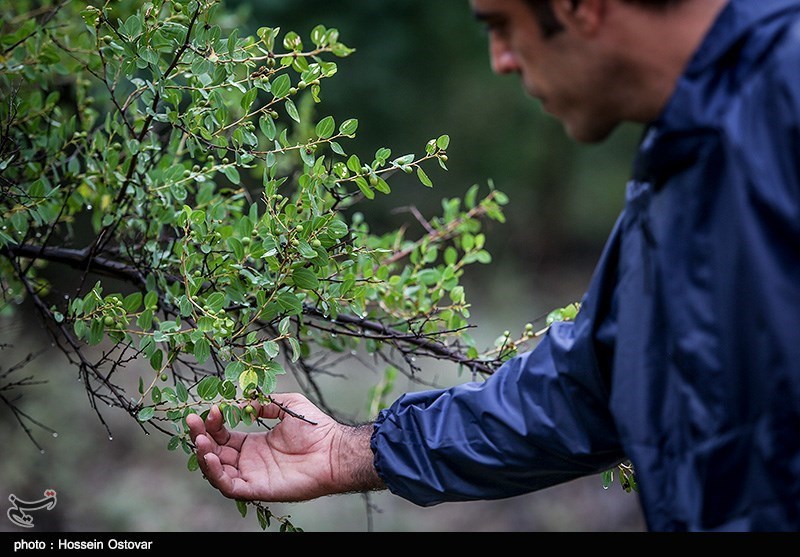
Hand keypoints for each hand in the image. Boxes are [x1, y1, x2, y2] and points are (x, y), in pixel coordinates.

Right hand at [186, 393, 382, 501]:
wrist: (333, 450)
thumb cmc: (316, 429)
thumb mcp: (288, 405)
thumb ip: (265, 402)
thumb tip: (243, 400)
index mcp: (254, 444)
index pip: (223, 436)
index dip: (213, 424)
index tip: (212, 408)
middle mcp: (249, 461)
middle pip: (214, 452)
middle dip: (200, 437)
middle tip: (192, 420)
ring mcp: (252, 476)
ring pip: (217, 470)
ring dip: (203, 455)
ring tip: (199, 439)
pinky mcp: (257, 489)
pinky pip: (229, 486)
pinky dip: (216, 474)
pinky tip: (211, 457)